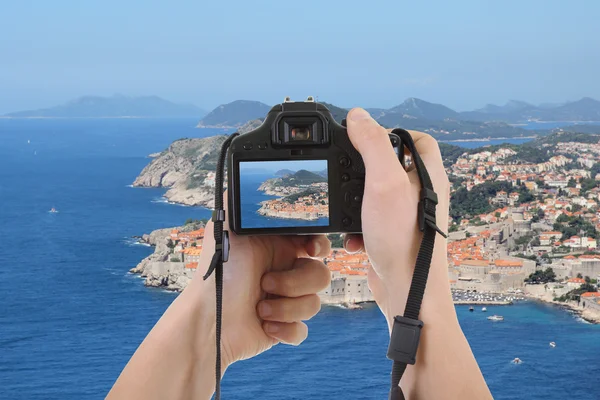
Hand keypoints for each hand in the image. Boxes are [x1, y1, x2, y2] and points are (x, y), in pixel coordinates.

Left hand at [188, 203, 330, 368]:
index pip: (314, 242)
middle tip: (267, 281)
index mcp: (278, 249)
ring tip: (260, 305)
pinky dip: (286, 328)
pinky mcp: (285, 327)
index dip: (318, 245)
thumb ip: (239, 202)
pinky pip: (304, 329)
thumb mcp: (226, 229)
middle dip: (296, 281)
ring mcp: (286, 301)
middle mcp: (285, 273)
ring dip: (287, 306)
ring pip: (315, 303)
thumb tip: (243, 177)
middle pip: (321, 274)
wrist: (208, 321)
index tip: (308, 249)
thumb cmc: (217, 276)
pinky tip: (265, 324)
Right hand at [343, 108, 451, 326]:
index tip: (371, 136)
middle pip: (394, 166)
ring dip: (357, 200)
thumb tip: (358, 115)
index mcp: (430, 176)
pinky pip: (371, 221)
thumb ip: (372, 144)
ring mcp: (408, 217)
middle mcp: (423, 195)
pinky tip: (352, 236)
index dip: (396, 133)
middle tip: (350, 170)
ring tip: (348, 207)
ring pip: (378, 195)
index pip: (420, 141)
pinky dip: (357, 225)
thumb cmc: (404, 239)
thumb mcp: (385, 182)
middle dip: (367, 168)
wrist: (407, 291)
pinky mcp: (393, 236)